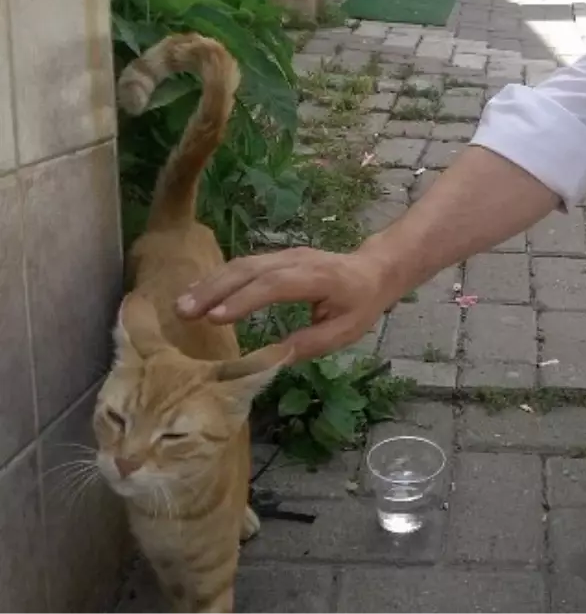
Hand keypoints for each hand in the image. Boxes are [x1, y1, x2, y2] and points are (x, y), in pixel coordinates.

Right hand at [176, 247, 394, 360]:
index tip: (215, 318)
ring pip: (243, 264)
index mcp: (320, 278)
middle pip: (251, 269)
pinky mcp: (277, 258)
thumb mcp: (345, 331)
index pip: (277, 285)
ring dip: (210, 284)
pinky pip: (244, 266)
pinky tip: (197, 294)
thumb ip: (310, 343)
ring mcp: (286, 255)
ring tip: (182, 306)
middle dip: (215, 289)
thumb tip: (273, 359)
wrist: (375, 269)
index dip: (245, 300)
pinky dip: (218, 279)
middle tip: (183, 312)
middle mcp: (298, 260)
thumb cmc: (361, 303)